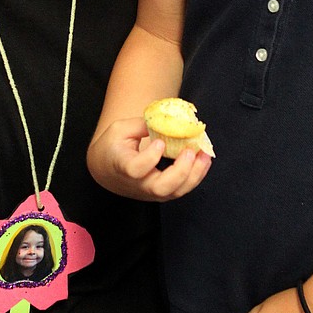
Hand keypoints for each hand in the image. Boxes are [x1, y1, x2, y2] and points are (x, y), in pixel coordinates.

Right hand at [87, 117, 211, 201]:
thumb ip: (141, 125)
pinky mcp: (163, 193)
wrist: (108, 170)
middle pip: (160, 188)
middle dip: (180, 171)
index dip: (150, 158)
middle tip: (190, 151)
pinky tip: (204, 159)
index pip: (136, 169)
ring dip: (195, 173)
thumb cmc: (113, 147)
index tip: (160, 142)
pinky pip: (182, 189)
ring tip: (205, 154)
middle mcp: (138, 184)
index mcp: (122, 166)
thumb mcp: (120, 129)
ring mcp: (151, 191)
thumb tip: (166, 120)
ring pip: (176, 192)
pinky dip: (197, 175)